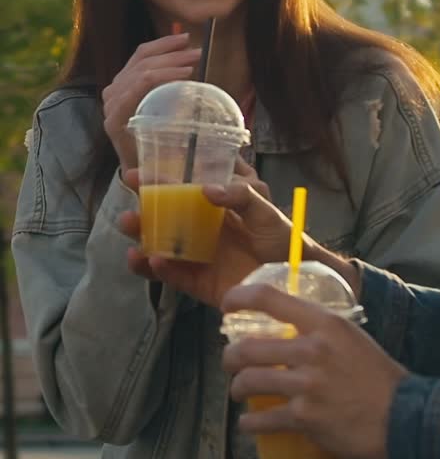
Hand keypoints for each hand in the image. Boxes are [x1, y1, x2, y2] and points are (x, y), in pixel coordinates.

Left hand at [102, 33, 201, 179]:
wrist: (135, 164)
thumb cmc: (150, 164)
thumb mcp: (158, 166)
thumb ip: (163, 159)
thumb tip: (181, 140)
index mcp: (118, 119)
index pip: (139, 85)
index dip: (165, 75)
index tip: (191, 72)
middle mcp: (112, 101)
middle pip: (140, 68)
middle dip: (171, 59)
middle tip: (198, 55)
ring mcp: (115, 89)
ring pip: (139, 58)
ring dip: (168, 49)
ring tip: (192, 45)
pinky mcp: (122, 81)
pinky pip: (138, 57)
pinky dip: (160, 47)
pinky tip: (178, 42)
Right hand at [117, 163, 294, 310]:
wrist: (294, 275)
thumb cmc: (280, 235)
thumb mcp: (263, 207)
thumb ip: (240, 194)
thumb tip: (207, 189)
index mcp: (210, 207)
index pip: (176, 192)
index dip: (155, 183)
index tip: (134, 175)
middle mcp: (198, 231)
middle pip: (161, 222)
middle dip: (140, 215)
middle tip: (126, 210)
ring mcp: (197, 257)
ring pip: (160, 249)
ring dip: (142, 242)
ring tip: (130, 235)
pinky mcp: (200, 283)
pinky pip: (174, 277)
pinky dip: (160, 270)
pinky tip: (152, 261)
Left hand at [220, 282, 407, 458]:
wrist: (400, 417)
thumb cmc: (377, 376)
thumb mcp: (351, 337)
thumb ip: (320, 331)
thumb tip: (290, 330)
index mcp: (324, 323)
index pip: (269, 299)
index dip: (239, 298)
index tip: (226, 305)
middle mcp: (311, 350)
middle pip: (248, 347)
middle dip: (230, 357)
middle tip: (230, 362)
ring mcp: (306, 385)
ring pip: (249, 382)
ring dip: (237, 389)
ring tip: (239, 392)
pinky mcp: (304, 418)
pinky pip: (263, 419)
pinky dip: (249, 424)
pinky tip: (248, 424)